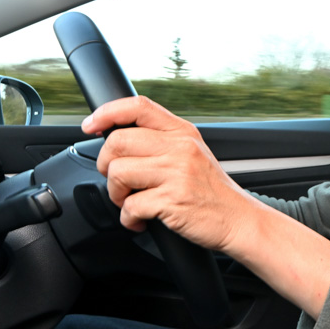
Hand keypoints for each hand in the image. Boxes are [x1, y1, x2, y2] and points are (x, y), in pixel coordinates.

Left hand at [80, 95, 329, 317]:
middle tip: (118, 182)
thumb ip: (161, 141)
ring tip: (131, 203)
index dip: (107, 112)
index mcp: (182, 132)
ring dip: (116, 195)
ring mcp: (176, 173)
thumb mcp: (192, 153)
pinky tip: (141, 222)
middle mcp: (179, 148)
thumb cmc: (212, 191)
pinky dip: (129, 219)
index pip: (138, 107)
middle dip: (106, 165)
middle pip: (117, 142)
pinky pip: (130, 207)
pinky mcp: (172, 201)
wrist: (240, 220)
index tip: (90, 125)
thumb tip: (117, 139)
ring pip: (118, 173)